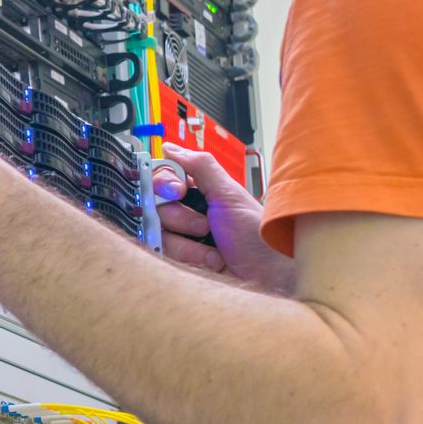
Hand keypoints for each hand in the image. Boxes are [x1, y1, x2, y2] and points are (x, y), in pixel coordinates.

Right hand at [154, 143, 294, 293]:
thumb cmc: (256, 235)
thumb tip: (170, 147)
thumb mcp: (229, 194)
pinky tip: (211, 261)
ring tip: (214, 249)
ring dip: (188, 242)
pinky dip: (189, 257)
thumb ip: (200, 166)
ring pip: (158, 232)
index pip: (162, 177)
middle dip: (181, 217)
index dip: (165, 184)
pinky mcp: (178, 260)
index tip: (179, 191)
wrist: (267, 275)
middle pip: (155, 205)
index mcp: (198, 191)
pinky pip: (164, 254)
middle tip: (205, 225)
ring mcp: (181, 237)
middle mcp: (186, 211)